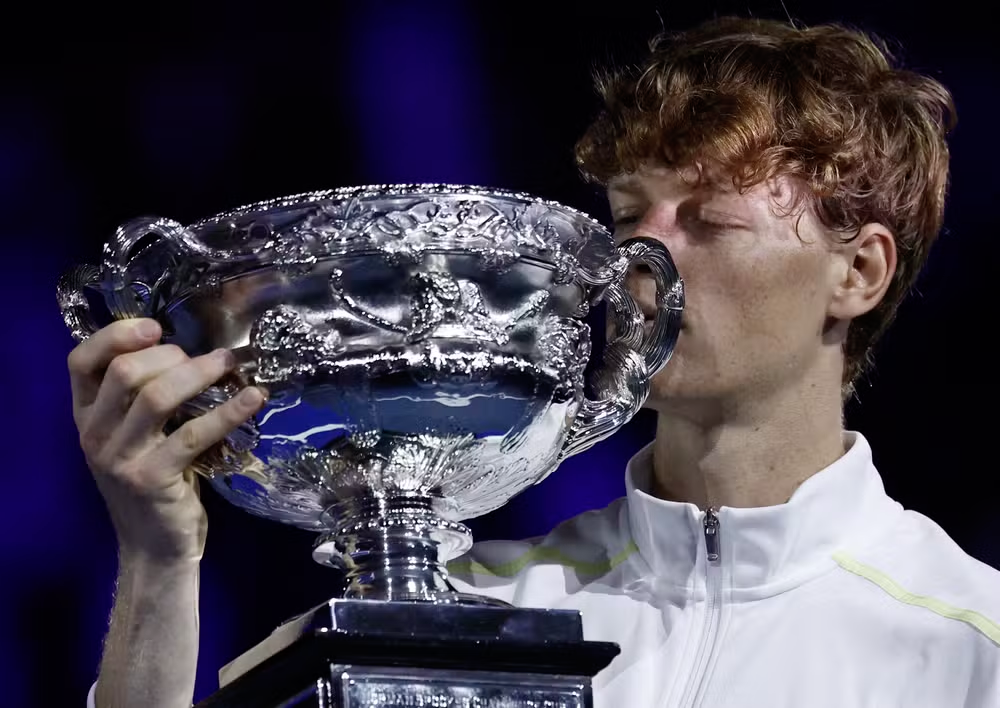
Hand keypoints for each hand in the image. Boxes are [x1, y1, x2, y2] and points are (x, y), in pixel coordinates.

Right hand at [68, 318, 264, 564]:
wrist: (154, 545)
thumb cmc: (152, 479)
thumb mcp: (134, 436)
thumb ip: (141, 398)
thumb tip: (189, 351)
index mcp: (85, 416)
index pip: (81, 362)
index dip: (114, 336)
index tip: (154, 326)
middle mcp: (94, 434)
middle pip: (123, 372)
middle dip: (169, 355)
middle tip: (206, 359)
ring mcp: (120, 458)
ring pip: (155, 397)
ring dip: (199, 373)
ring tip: (229, 364)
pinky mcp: (152, 478)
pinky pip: (193, 434)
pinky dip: (228, 411)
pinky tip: (253, 398)